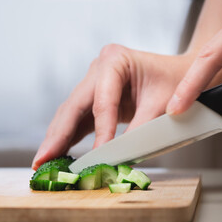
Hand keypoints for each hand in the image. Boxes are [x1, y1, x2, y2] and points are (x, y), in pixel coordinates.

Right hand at [32, 44, 190, 169]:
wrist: (179, 75)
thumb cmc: (174, 82)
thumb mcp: (161, 105)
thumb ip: (139, 130)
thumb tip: (117, 157)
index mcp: (115, 60)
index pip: (103, 102)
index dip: (100, 132)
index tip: (96, 158)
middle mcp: (99, 68)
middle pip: (74, 105)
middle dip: (58, 135)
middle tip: (42, 160)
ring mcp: (94, 82)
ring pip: (70, 113)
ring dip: (57, 138)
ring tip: (43, 161)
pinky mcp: (95, 97)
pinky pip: (78, 119)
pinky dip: (68, 137)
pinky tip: (58, 153)